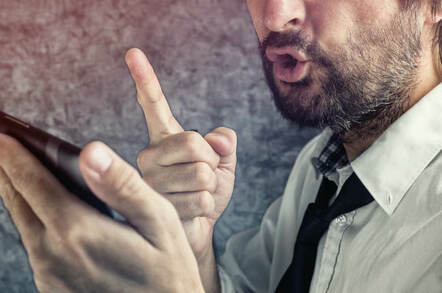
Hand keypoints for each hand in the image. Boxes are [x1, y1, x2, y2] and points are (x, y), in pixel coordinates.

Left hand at [0, 134, 203, 292]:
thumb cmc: (169, 268)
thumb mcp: (159, 221)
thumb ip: (123, 185)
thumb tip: (90, 152)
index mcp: (78, 232)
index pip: (34, 182)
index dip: (15, 154)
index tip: (3, 132)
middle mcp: (54, 254)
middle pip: (18, 200)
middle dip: (6, 168)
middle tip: (1, 143)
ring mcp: (50, 274)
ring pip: (22, 222)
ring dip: (16, 192)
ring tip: (13, 169)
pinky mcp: (53, 285)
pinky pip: (32, 243)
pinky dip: (29, 217)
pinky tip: (38, 206)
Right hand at [125, 48, 236, 259]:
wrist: (196, 230)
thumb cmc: (205, 194)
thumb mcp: (223, 165)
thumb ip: (224, 145)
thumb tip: (219, 136)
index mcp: (164, 141)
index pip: (154, 106)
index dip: (145, 79)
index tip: (133, 53)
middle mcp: (149, 156)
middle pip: (194, 143)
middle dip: (212, 162)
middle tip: (203, 177)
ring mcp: (148, 182)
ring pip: (201, 175)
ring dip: (209, 189)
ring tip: (194, 197)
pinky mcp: (153, 207)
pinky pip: (200, 200)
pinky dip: (207, 208)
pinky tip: (191, 212)